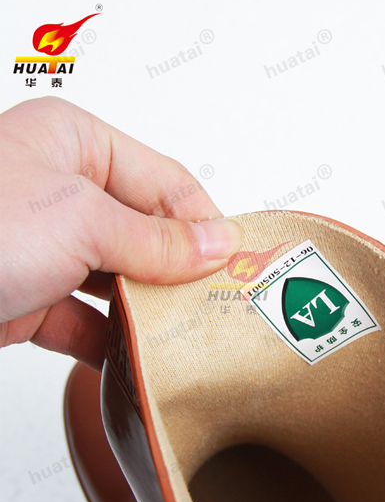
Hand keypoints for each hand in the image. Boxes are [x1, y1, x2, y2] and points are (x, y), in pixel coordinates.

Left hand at [0, 96, 241, 369]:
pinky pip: (86, 318)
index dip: (206, 222)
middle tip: (219, 304)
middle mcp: (62, 191)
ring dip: (149, 310)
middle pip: (147, 233)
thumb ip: (158, 237)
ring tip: (186, 335)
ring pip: (121, 279)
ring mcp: (46, 246)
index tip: (237, 262)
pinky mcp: (29, 296)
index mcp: (76, 144)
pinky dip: (111, 340)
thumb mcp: (80, 220)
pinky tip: (135, 357)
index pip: (167, 182)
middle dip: (181, 271)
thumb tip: (218, 243)